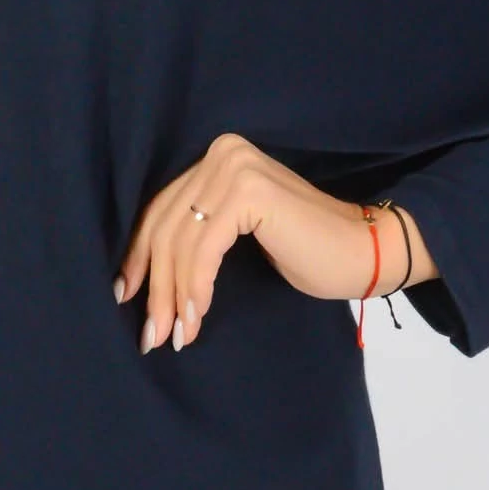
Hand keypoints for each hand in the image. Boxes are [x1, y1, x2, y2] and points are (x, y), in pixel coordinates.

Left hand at [112, 132, 407, 352]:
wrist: (364, 252)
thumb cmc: (306, 251)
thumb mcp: (235, 237)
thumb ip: (196, 235)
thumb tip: (139, 274)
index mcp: (216, 158)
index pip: (162, 211)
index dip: (139, 258)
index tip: (125, 298)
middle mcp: (222, 152)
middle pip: (166, 226)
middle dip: (154, 286)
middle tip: (150, 334)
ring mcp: (236, 167)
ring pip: (181, 242)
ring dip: (173, 297)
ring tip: (174, 336)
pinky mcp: (250, 192)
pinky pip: (204, 249)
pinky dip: (195, 288)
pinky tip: (197, 318)